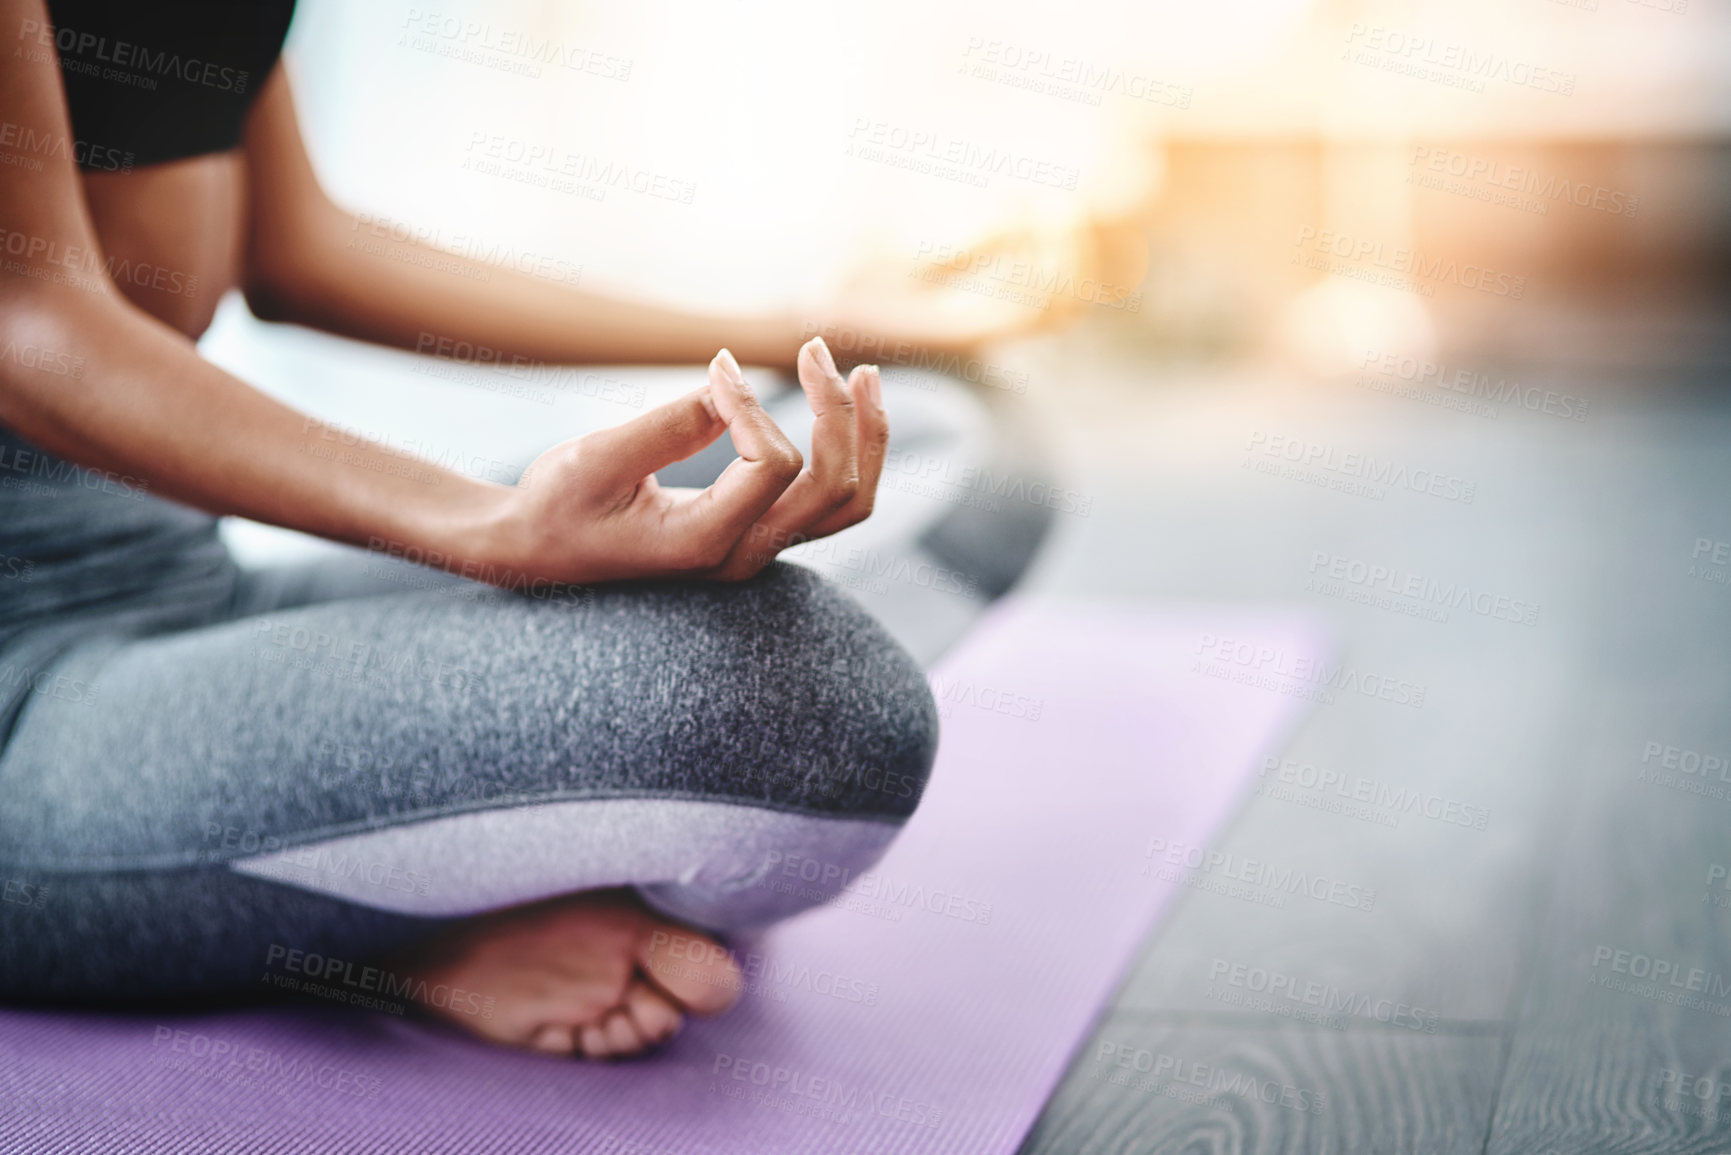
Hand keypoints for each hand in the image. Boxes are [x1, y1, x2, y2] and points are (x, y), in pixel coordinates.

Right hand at [482, 337, 884, 584]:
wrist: (535, 550)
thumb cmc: (556, 504)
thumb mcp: (597, 457)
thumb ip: (671, 423)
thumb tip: (732, 382)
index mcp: (702, 544)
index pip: (774, 467)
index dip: (755, 404)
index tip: (715, 368)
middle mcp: (742, 555)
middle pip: (835, 488)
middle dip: (836, 412)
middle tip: (813, 349)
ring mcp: (756, 549)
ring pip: (848, 502)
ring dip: (864, 435)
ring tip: (862, 373)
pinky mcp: (757, 532)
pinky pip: (830, 501)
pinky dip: (849, 451)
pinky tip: (842, 403)